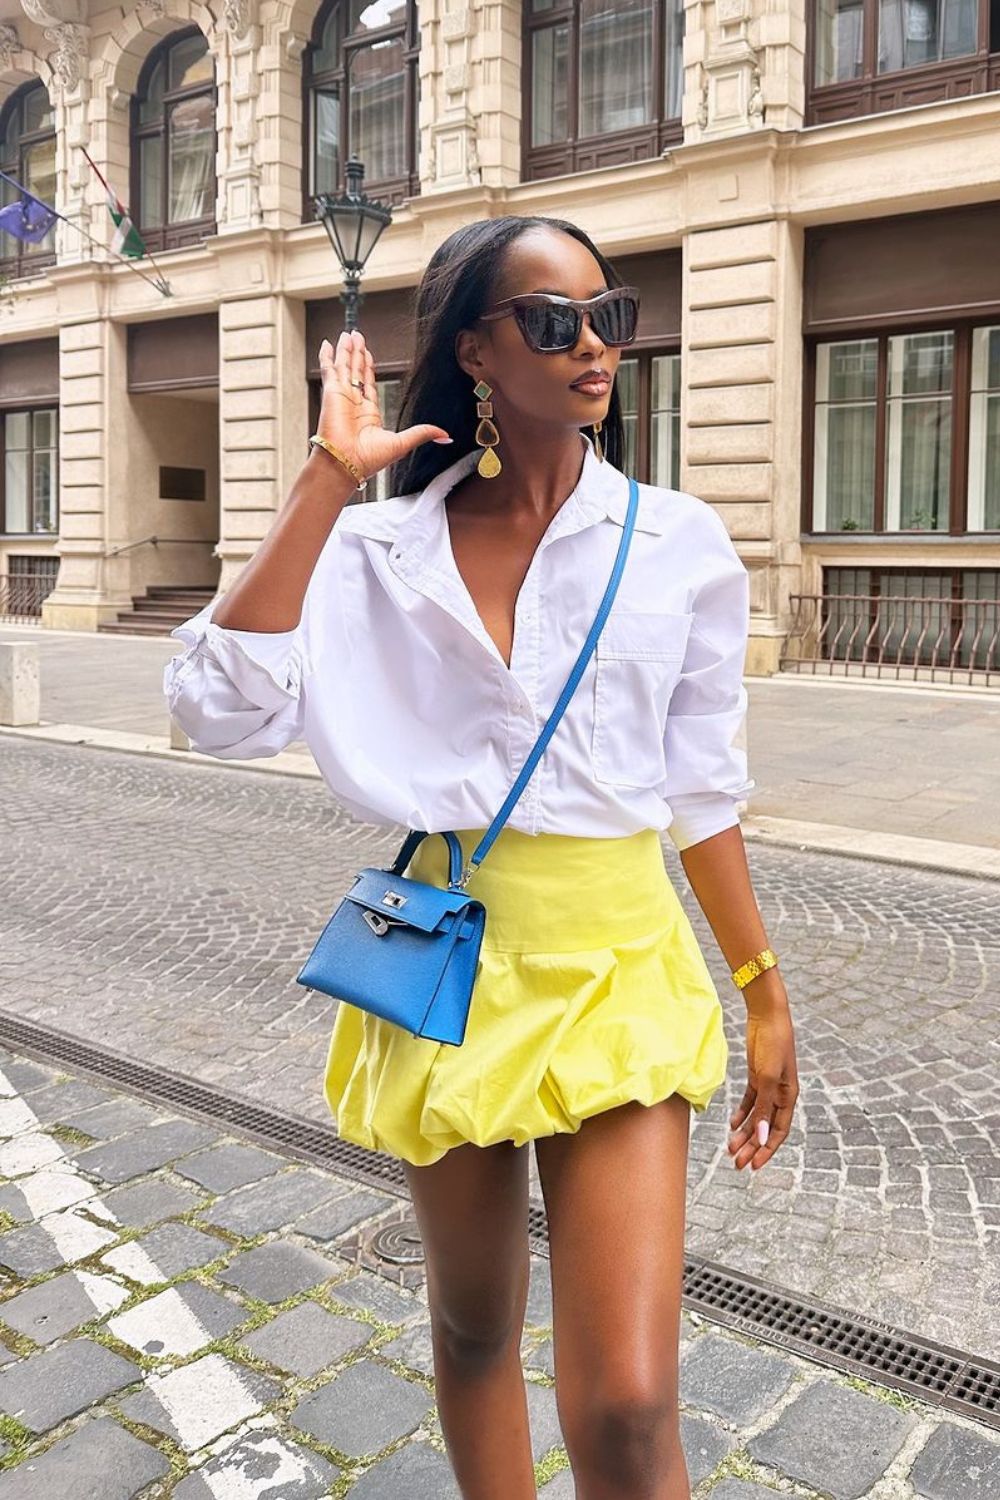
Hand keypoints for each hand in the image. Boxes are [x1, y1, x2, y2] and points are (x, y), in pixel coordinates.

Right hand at [316, 329, 452, 481]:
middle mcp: (354, 403)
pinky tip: (328, 344)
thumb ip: (423, 433)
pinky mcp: (331, 392)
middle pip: (356, 371)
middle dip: (357, 353)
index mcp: (368, 414)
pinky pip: (329, 369)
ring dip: (346, 350)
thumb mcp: (403, 443)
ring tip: (349, 334)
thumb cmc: (368, 459)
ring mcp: (341, 396)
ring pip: (344, 366)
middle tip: (357, 336)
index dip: (369, 368)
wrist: (346, 463)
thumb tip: (445, 436)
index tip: (368, 355)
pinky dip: (327, 357)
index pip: (368, 383)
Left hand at [727, 992, 798, 1171]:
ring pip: (756, 1116)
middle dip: (752, 1146)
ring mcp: (768, 1085)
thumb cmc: (773, 1044)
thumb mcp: (766, 1077)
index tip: (754, 1166)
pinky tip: (731, 1124)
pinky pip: (750, 1101)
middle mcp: (780, 1094)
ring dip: (744, 1132)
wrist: (767, 1015)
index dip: (767, 1150)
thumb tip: (761, 1136)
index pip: (779, 1132)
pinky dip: (741, 1113)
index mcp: (789, 1097)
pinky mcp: (756, 1075)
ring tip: (730, 1148)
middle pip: (765, 1127)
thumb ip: (764, 1107)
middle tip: (737, 1163)